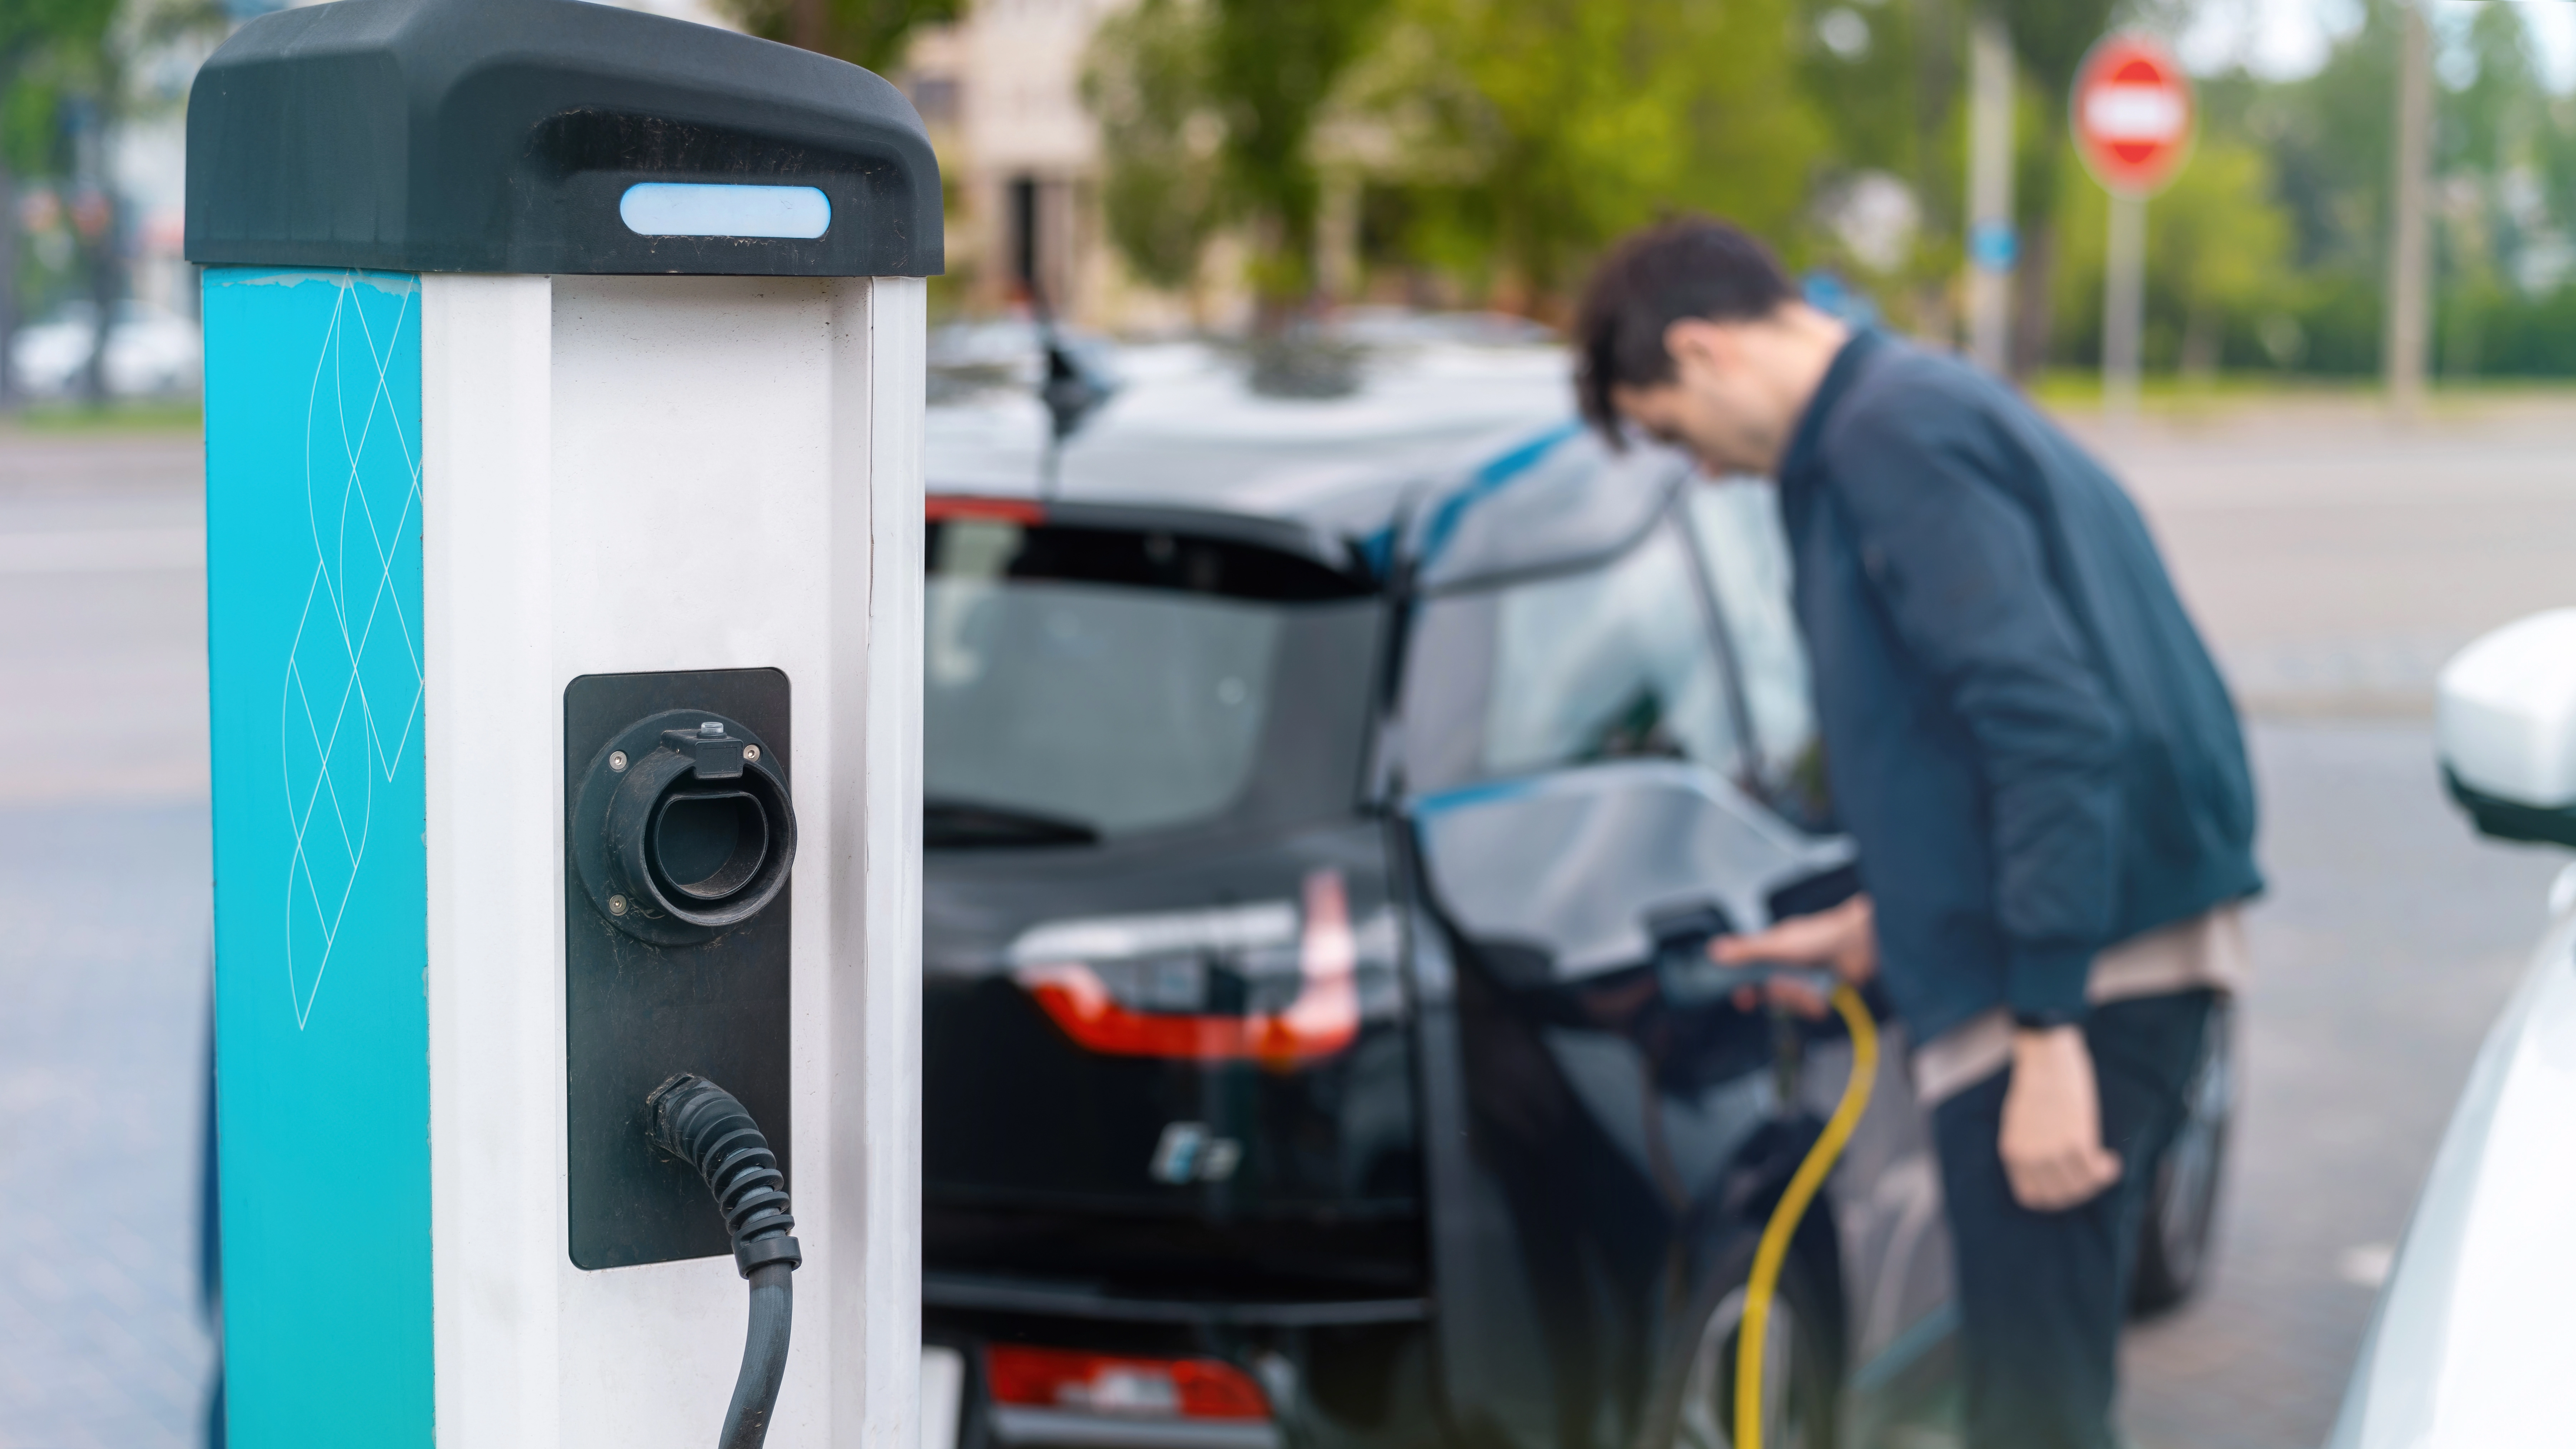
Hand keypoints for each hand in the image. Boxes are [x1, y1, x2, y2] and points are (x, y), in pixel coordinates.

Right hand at [1710, 894, 1877, 1018]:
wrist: (1864, 942)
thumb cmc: (1821, 935)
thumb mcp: (1777, 944)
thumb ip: (1745, 950)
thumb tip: (1713, 951)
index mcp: (1778, 951)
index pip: (1754, 974)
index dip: (1746, 988)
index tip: (1742, 999)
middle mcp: (1793, 967)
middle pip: (1772, 994)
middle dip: (1776, 995)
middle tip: (1781, 990)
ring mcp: (1811, 981)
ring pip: (1792, 1003)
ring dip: (1797, 998)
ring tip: (1808, 988)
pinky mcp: (1828, 994)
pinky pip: (1812, 1009)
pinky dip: (1814, 1004)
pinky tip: (1821, 994)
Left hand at [1999, 1026, 2121, 1210]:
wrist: (2045, 1057)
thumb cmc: (2035, 1084)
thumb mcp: (2019, 1122)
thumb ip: (2029, 1148)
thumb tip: (2048, 1169)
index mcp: (2012, 1152)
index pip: (2030, 1196)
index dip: (2053, 1194)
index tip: (2067, 1182)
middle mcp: (2029, 1158)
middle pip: (2058, 1197)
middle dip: (2078, 1190)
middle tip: (2090, 1175)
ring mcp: (2052, 1152)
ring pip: (2079, 1188)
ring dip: (2095, 1182)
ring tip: (2103, 1165)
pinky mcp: (2076, 1142)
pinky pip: (2095, 1173)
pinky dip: (2107, 1171)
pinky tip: (2110, 1159)